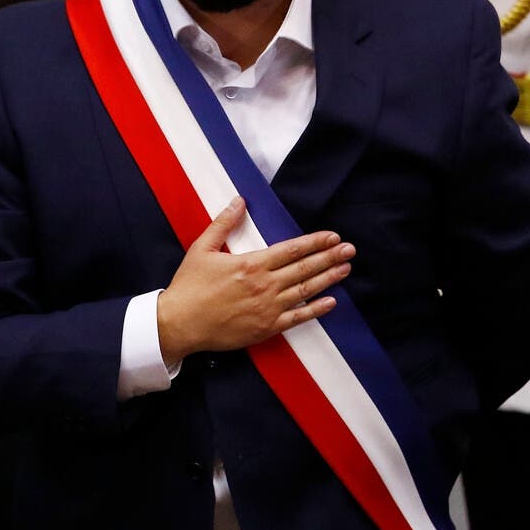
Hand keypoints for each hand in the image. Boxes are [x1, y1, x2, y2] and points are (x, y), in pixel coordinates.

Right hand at [156, 197, 353, 364]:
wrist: (180, 323)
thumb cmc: (189, 286)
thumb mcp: (202, 248)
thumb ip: (223, 223)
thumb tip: (239, 201)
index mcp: (251, 264)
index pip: (291, 249)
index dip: (315, 242)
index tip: (333, 236)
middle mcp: (264, 285)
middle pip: (304, 268)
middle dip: (329, 257)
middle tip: (350, 249)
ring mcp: (268, 308)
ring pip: (305, 291)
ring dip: (328, 279)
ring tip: (345, 269)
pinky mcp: (266, 328)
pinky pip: (297, 318)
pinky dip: (315, 310)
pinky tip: (331, 302)